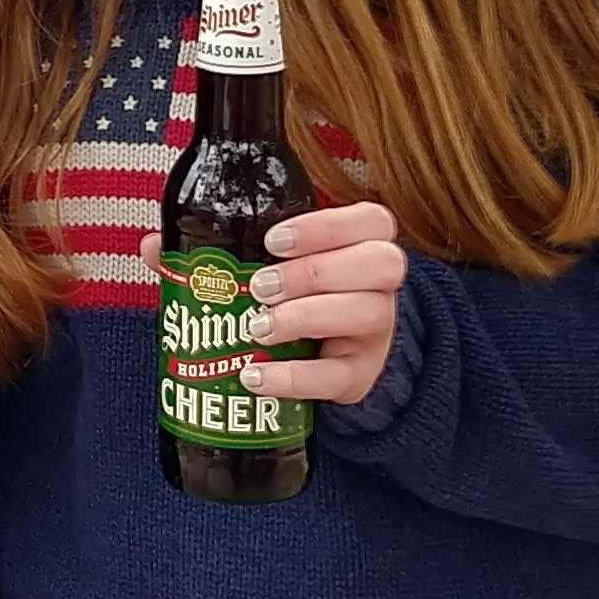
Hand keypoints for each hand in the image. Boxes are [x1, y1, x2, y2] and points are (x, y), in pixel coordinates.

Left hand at [246, 200, 407, 404]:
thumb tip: (215, 240)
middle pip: (380, 265)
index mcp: (369, 245)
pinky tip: (254, 375)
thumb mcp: (296, 261)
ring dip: (303, 317)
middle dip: (312, 272)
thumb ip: (276, 247)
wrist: (319, 353)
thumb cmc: (302, 291)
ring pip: (366, 314)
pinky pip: (335, 377)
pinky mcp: (360, 375)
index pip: (374, 221)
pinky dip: (291, 377)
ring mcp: (377, 332)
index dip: (325, 227)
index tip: (272, 241)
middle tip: (261, 286)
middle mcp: (382, 286)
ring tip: (257, 327)